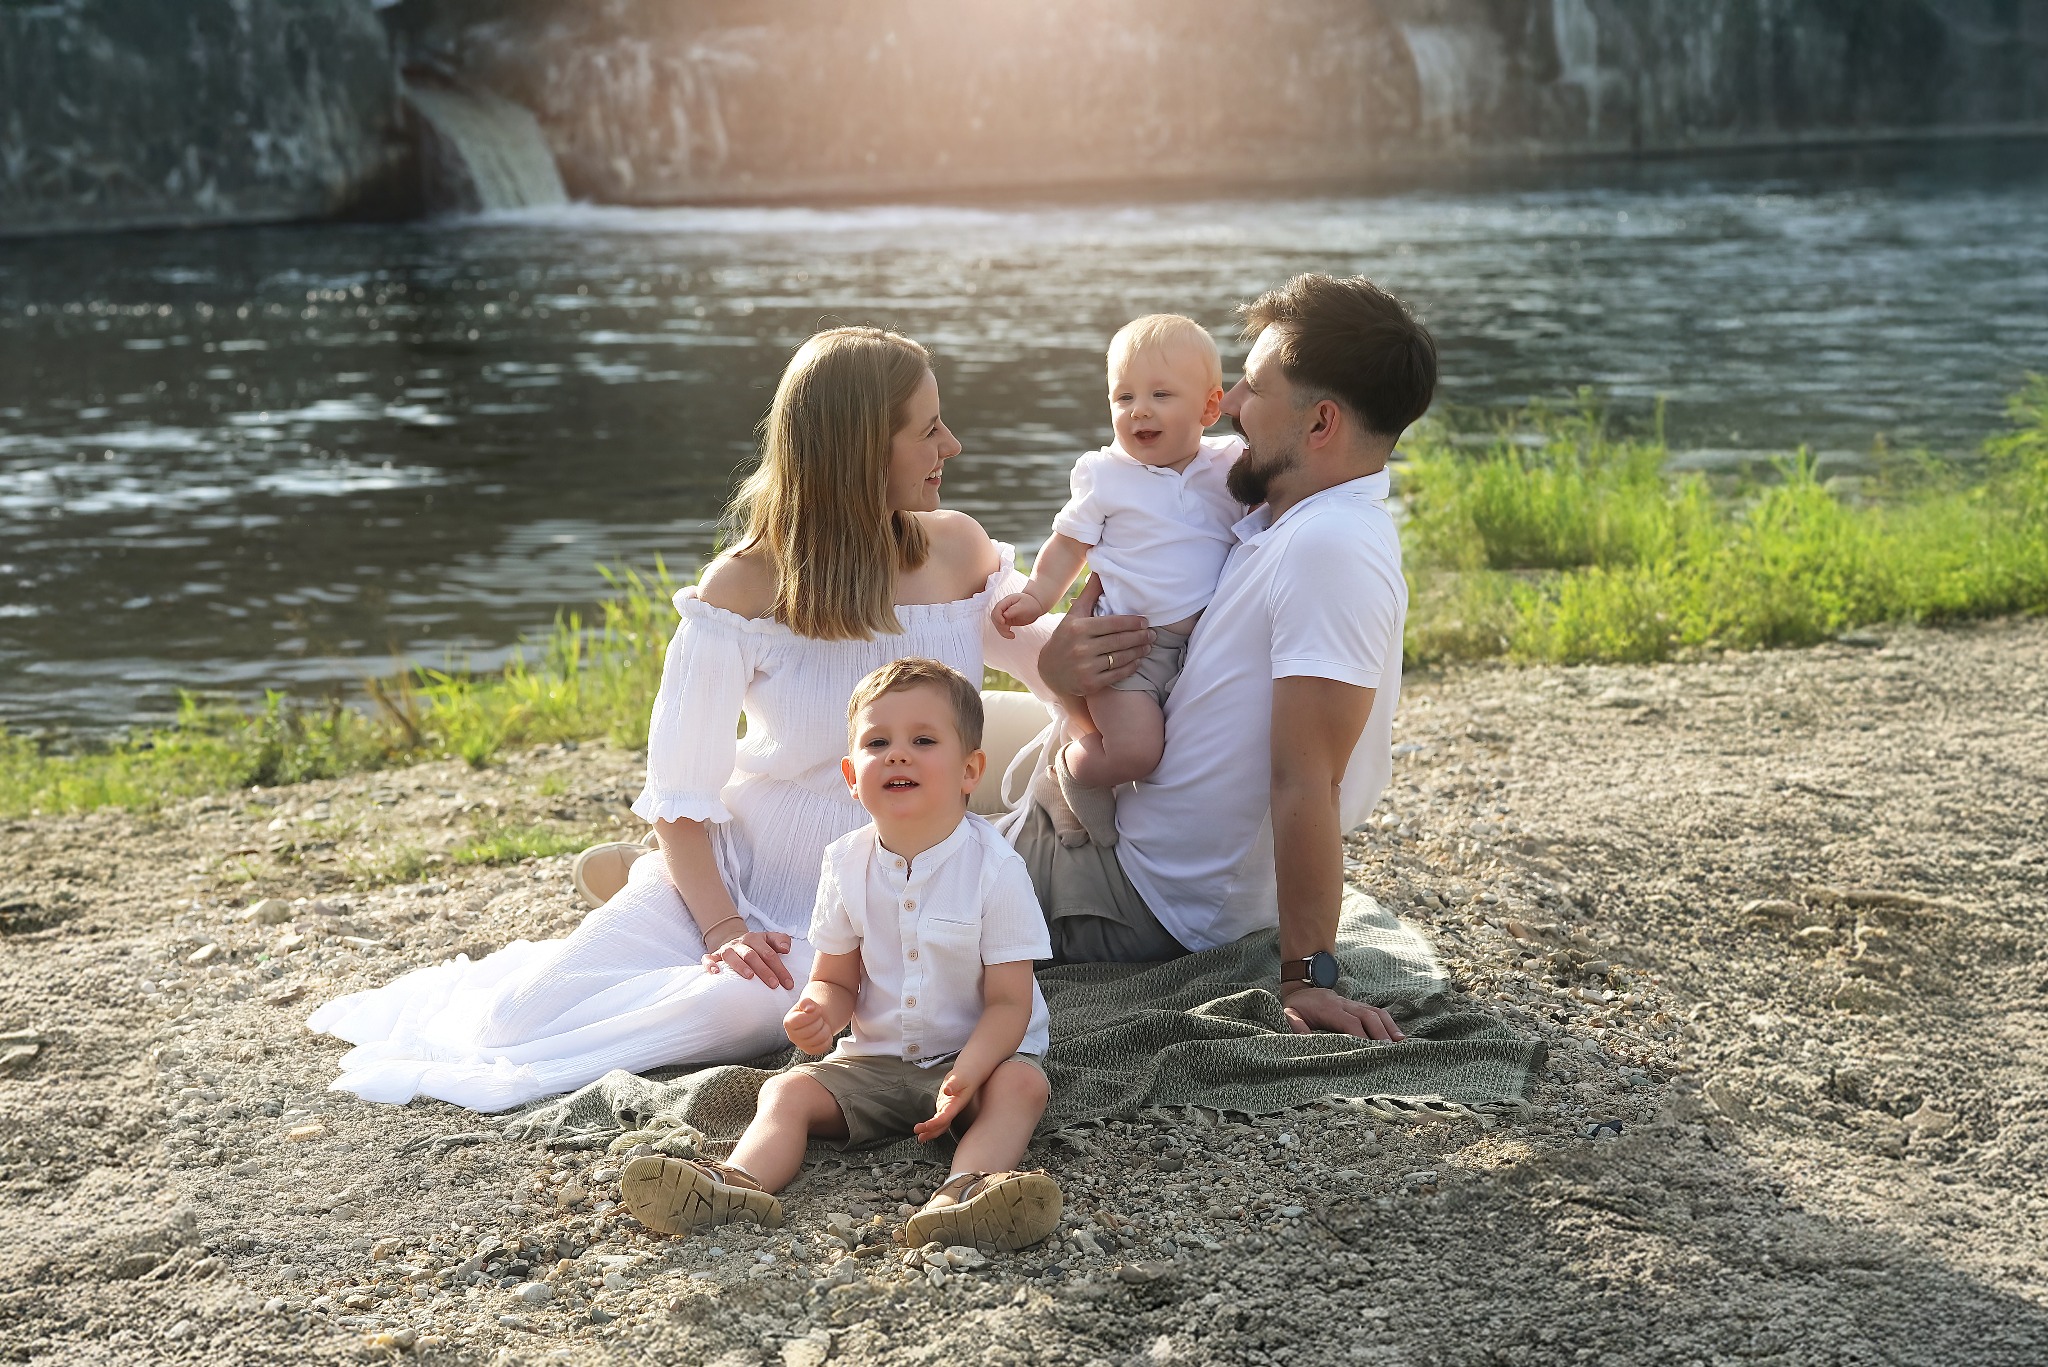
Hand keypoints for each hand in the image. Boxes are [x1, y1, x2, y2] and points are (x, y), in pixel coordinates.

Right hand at [701, 929, 795, 989]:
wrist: (735, 942)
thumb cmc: (756, 946)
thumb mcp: (770, 940)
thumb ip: (782, 941)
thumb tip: (786, 949)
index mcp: (756, 939)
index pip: (769, 953)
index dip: (780, 968)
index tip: (788, 984)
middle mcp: (740, 943)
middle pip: (752, 956)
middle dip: (764, 970)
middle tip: (774, 984)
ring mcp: (726, 950)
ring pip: (731, 956)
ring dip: (740, 966)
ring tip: (750, 977)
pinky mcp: (714, 956)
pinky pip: (708, 959)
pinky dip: (711, 965)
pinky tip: (716, 973)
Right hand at [782, 997, 835, 1053]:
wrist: (813, 1020)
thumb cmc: (808, 1011)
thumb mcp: (805, 1003)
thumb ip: (806, 1002)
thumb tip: (810, 1008)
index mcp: (788, 1022)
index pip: (800, 1020)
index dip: (813, 1014)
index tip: (817, 1010)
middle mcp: (792, 1036)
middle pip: (811, 1030)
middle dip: (820, 1021)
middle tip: (819, 1018)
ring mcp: (801, 1045)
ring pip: (819, 1039)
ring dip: (825, 1029)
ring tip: (822, 1024)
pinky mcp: (810, 1051)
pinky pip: (824, 1047)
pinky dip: (828, 1038)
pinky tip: (824, 1032)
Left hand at [912, 1072, 975, 1141]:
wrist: (970, 1073)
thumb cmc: (966, 1075)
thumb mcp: (960, 1077)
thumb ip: (954, 1084)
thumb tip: (947, 1091)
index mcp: (956, 1104)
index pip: (945, 1117)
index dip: (935, 1123)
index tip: (924, 1127)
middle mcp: (952, 1109)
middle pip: (942, 1125)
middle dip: (931, 1132)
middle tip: (919, 1137)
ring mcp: (949, 1109)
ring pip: (940, 1125)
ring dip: (930, 1132)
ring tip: (920, 1138)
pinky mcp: (945, 1107)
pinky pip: (938, 1119)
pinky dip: (931, 1125)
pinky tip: (925, 1129)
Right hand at [990, 590, 1044, 638]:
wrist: (1036, 606)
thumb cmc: (1031, 603)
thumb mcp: (1024, 606)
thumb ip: (1014, 610)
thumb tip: (1004, 615)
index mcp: (1007, 601)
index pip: (997, 608)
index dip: (998, 616)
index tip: (1003, 622)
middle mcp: (1004, 608)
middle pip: (995, 617)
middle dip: (999, 625)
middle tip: (1008, 630)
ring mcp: (1005, 614)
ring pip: (997, 624)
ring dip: (1002, 631)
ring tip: (1012, 635)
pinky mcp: (1007, 621)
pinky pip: (1002, 628)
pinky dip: (1005, 633)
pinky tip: (1012, 635)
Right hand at [1036, 576, 1152, 697]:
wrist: (1050, 671)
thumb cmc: (1066, 637)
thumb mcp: (1074, 615)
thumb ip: (1089, 594)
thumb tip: (1100, 570)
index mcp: (1078, 628)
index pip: (1113, 623)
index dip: (1132, 622)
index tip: (1145, 621)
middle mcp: (1081, 648)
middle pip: (1119, 641)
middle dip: (1140, 637)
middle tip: (1152, 634)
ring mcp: (1085, 668)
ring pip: (1120, 658)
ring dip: (1138, 652)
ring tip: (1148, 646)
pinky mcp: (1090, 684)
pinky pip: (1117, 674)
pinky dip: (1130, 667)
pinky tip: (1138, 661)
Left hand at [1279, 985, 1404, 1041]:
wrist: (1302, 987)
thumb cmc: (1297, 1007)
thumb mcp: (1289, 1014)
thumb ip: (1295, 1024)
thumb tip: (1302, 1037)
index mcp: (1329, 1008)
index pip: (1350, 1022)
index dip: (1361, 1036)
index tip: (1369, 1052)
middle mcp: (1345, 1004)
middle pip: (1368, 1016)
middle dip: (1380, 1033)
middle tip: (1390, 1052)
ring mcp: (1353, 1004)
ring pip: (1375, 1012)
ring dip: (1389, 1027)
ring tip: (1400, 1044)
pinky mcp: (1358, 1006)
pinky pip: (1377, 1012)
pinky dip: (1389, 1023)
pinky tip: (1398, 1036)